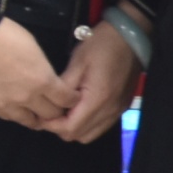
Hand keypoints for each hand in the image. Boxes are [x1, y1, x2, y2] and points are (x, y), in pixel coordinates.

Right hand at [0, 20, 69, 128]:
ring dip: (34, 117)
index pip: (65, 100)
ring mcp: (4, 104)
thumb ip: (42, 69)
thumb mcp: (33, 48)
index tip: (70, 98)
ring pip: (27, 121)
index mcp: (42, 81)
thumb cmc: (3, 35)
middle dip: (56, 111)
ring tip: (36, 113)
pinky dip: (13, 114)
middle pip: (49, 115)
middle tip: (55, 107)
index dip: (71, 99)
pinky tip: (14, 109)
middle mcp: (25, 97)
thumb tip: (45, 78)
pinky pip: (5, 117)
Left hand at [46, 23, 141, 141]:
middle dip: (61, 127)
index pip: (69, 128)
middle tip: (52, 110)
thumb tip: (49, 105)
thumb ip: (62, 87)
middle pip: (79, 136)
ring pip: (90, 134)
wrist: (131, 36)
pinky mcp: (122, 107)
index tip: (42, 113)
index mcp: (97, 99)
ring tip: (66, 110)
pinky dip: (88, 123)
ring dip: (75, 127)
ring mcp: (117, 110)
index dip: (52, 125)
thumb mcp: (77, 62)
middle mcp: (109, 110)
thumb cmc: (101, 45)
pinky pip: (101, 126)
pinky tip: (82, 107)